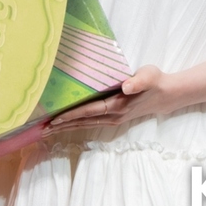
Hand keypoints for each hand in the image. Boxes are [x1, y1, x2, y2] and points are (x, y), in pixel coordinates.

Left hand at [41, 65, 173, 136]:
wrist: (164, 95)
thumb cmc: (154, 81)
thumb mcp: (148, 76)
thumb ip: (138, 81)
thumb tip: (127, 86)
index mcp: (118, 105)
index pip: (90, 111)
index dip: (72, 115)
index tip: (55, 118)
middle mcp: (113, 115)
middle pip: (83, 121)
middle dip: (63, 125)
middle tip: (41, 129)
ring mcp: (113, 118)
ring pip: (85, 124)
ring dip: (67, 126)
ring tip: (48, 129)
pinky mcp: (113, 117)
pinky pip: (90, 122)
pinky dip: (76, 123)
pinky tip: (66, 124)